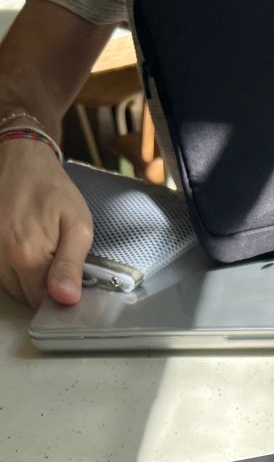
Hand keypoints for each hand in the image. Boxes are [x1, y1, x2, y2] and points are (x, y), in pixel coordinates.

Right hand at [0, 140, 92, 309]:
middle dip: (43, 287)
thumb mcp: (77, 226)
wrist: (22, 160)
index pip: (42, 301)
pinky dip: (14, 268)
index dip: (58, 296)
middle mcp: (3, 258)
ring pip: (11, 287)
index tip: (68, 280)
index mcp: (28, 256)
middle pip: (25, 296)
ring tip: (41, 250)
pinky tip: (25, 248)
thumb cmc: (53, 190)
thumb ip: (71, 265)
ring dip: (27, 278)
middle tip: (56, 259)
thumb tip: (66, 298)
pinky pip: (0, 272)